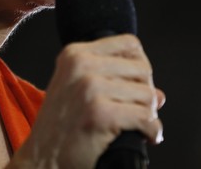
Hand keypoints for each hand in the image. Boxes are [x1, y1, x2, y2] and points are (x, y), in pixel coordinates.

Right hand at [11, 34, 164, 168]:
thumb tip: (158, 94)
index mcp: (75, 54)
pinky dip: (152, 130)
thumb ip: (111, 81)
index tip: (139, 83)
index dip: (141, 65)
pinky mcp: (100, 114)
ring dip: (150, 113)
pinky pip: (144, 118)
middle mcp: (81, 66)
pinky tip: (147, 136)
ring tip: (142, 124)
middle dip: (147, 92)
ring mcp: (90, 88)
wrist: (41, 159)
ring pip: (147, 94)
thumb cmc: (60, 126)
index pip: (129, 44)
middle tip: (141, 109)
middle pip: (142, 69)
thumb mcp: (75, 87)